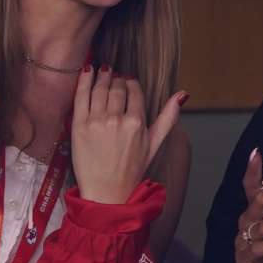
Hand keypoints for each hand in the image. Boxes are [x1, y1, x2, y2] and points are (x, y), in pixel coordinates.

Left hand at [70, 66, 184, 203]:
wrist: (107, 191)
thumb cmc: (132, 169)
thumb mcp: (155, 144)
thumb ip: (168, 117)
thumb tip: (183, 94)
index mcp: (137, 123)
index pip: (133, 92)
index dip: (130, 83)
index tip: (127, 79)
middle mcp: (117, 120)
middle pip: (116, 89)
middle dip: (115, 79)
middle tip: (113, 73)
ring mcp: (96, 122)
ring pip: (99, 90)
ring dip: (101, 77)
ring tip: (102, 70)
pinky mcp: (79, 126)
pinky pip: (81, 97)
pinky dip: (84, 81)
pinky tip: (87, 71)